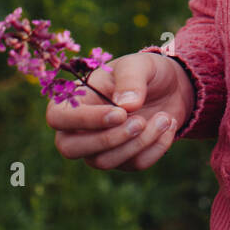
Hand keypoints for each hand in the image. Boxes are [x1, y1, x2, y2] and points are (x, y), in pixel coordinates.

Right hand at [46, 52, 194, 170]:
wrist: (171, 87)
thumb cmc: (145, 72)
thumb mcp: (139, 64)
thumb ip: (130, 79)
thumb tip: (126, 105)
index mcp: (76, 98)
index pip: (59, 117)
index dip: (84, 120)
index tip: (120, 113)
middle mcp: (81, 127)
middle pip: (70, 149)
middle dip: (108, 139)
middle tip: (140, 121)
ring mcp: (100, 147)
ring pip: (104, 161)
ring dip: (138, 143)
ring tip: (164, 117)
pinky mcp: (123, 159)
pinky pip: (133, 165)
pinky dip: (156, 147)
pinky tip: (169, 126)